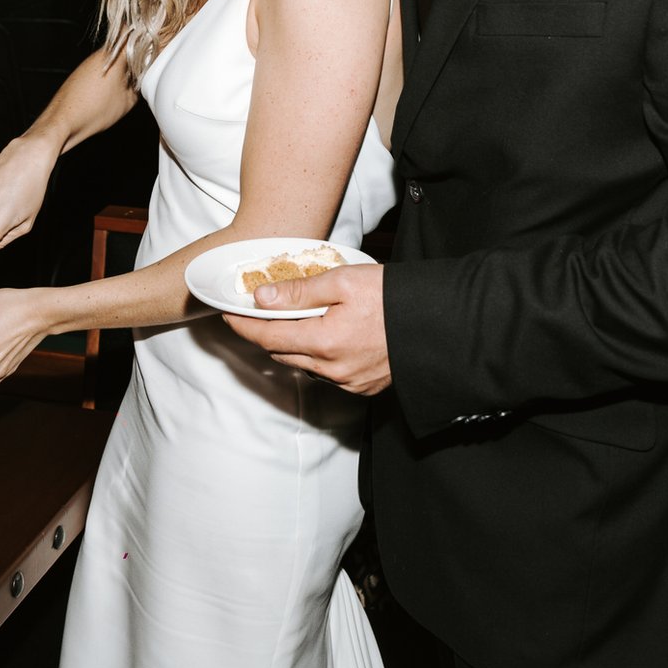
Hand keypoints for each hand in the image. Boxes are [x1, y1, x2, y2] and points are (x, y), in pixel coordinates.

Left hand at [224, 264, 391, 394]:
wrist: (439, 322)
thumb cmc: (394, 296)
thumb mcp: (343, 280)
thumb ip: (299, 291)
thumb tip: (261, 298)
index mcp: (325, 342)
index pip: (267, 337)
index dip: (243, 326)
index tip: (228, 313)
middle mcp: (334, 369)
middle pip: (283, 354)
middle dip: (266, 334)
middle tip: (258, 313)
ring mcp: (350, 382)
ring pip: (305, 365)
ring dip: (293, 346)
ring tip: (294, 321)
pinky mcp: (365, 387)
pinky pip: (329, 374)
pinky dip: (319, 357)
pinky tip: (327, 337)